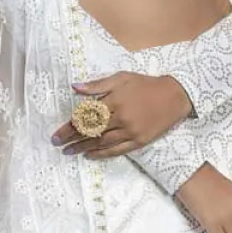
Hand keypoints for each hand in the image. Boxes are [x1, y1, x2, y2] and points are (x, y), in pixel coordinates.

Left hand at [51, 72, 192, 158]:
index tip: (57, 133)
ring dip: (83, 148)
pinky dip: (101, 154)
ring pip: (102, 143)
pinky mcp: (139, 141)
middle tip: (57, 144)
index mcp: (115, 101)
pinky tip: (89, 155)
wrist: (175, 96)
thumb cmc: (146, 84)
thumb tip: (75, 87)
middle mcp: (121, 118)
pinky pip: (116, 151)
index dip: (70, 126)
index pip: (86, 116)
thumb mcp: (122, 77)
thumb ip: (98, 84)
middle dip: (72, 138)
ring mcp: (131, 132)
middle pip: (91, 131)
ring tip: (69, 152)